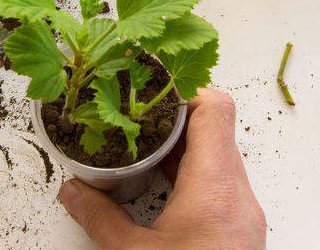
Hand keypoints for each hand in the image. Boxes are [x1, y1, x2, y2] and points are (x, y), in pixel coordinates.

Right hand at [58, 88, 266, 248]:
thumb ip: (100, 219)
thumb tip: (74, 193)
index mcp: (216, 189)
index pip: (215, 109)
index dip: (183, 90)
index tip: (150, 92)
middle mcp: (239, 195)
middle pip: (216, 130)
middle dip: (172, 121)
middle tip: (136, 119)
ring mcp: (244, 213)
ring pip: (219, 157)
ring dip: (182, 149)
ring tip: (143, 150)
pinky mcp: (241, 230)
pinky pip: (221, 183)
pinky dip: (192, 174)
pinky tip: (162, 186)